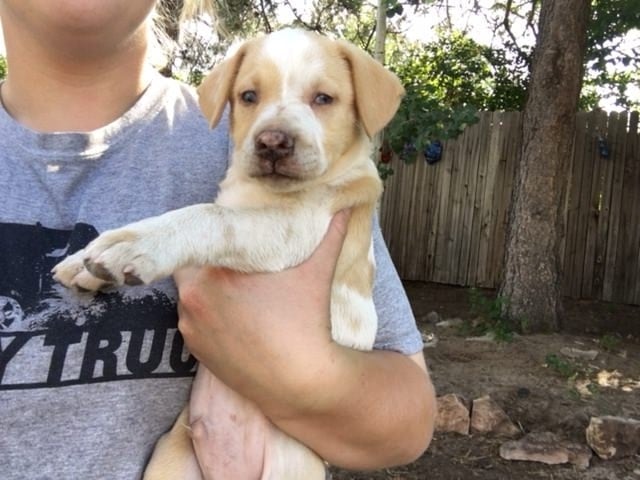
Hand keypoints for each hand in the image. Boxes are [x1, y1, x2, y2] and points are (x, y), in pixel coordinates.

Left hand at [174, 210, 350, 414]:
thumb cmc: (306, 323)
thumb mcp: (318, 272)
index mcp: (215, 271)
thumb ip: (329, 234)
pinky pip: (192, 319)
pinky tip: (233, 316)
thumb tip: (344, 206)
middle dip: (210, 260)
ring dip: (205, 287)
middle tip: (236, 260)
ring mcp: (190, 325)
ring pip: (190, 292)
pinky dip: (207, 313)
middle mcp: (192, 297)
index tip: (232, 234)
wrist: (298, 382)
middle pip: (192, 264)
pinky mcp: (193, 348)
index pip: (200, 237)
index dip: (215, 233)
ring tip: (235, 289)